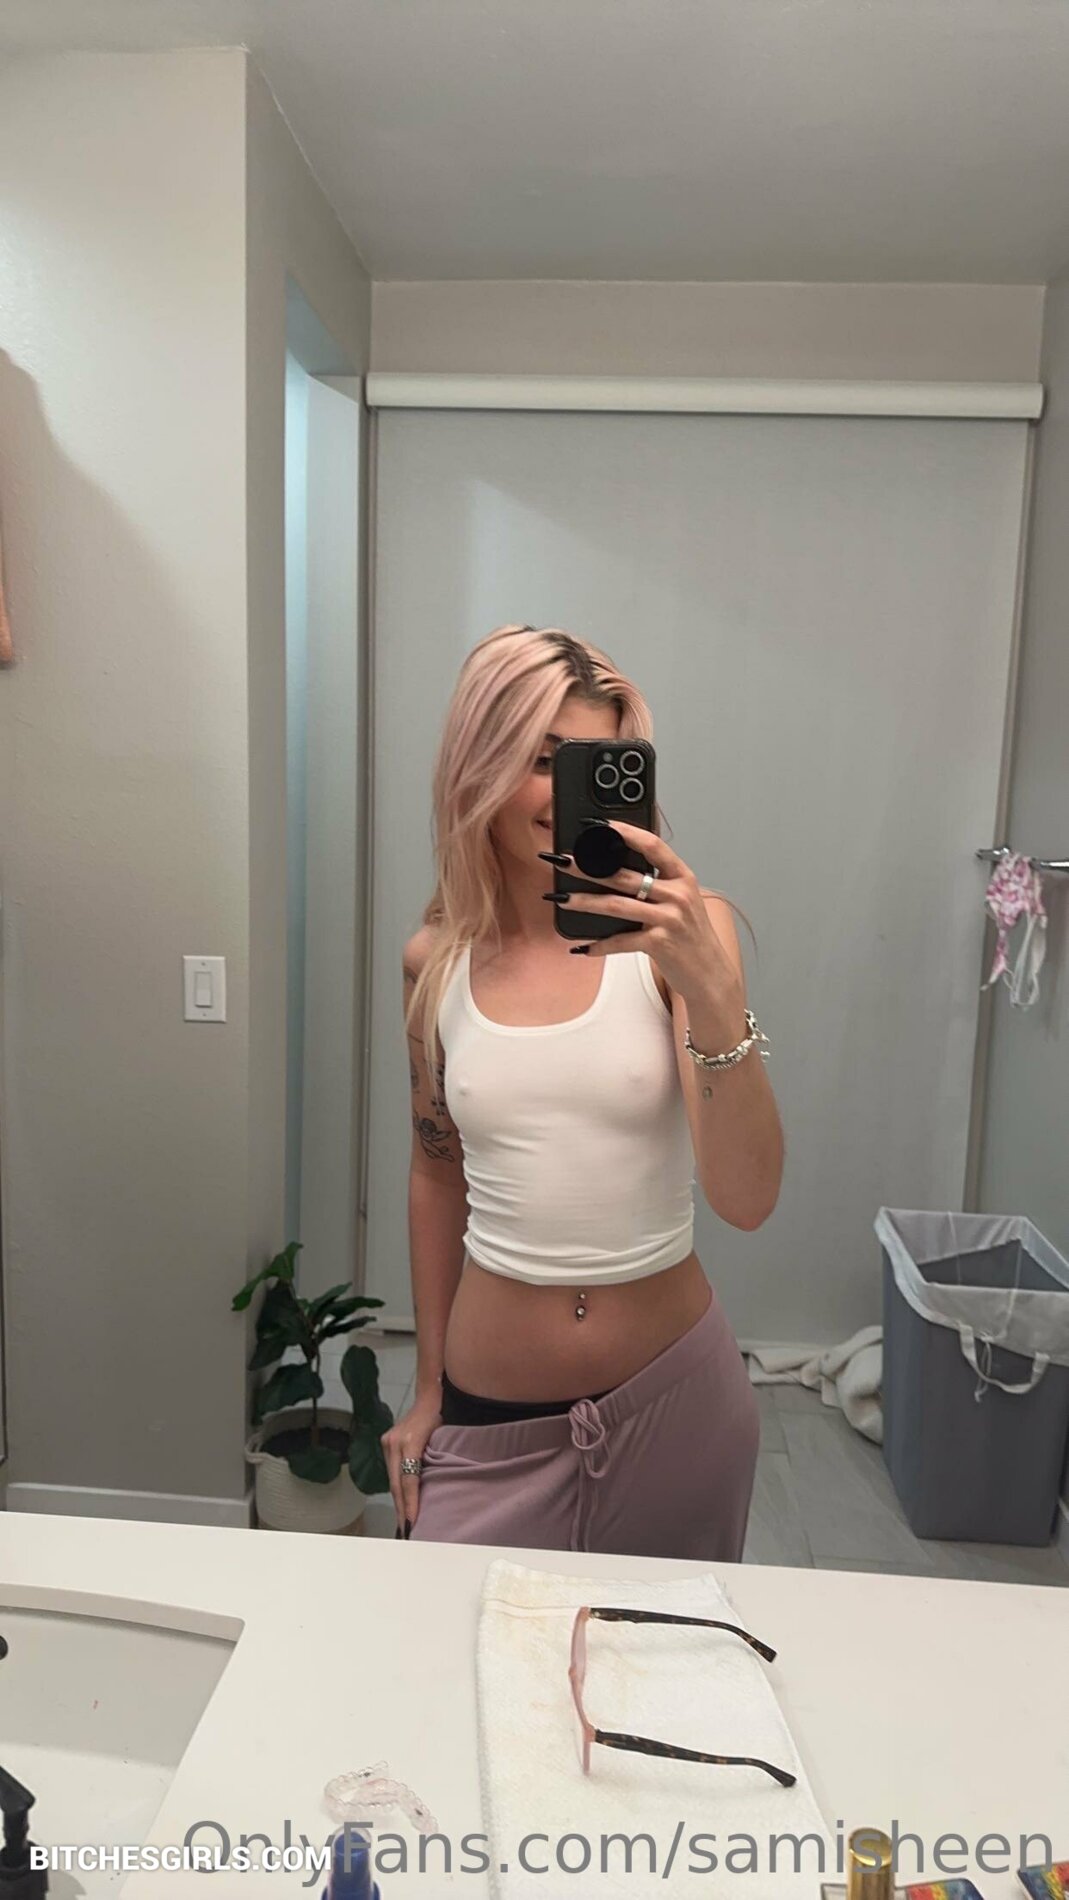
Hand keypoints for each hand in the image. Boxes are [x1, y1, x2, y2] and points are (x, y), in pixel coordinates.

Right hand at [381, 1389, 442, 1535]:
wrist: (429, 1395)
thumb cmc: (441, 1415)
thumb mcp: (443, 1437)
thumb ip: (436, 1460)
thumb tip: (437, 1489)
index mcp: (409, 1441)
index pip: (409, 1478)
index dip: (411, 1501)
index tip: (413, 1520)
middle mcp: (394, 1442)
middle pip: (397, 1482)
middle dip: (401, 1507)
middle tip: (406, 1529)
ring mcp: (388, 1442)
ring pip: (392, 1479)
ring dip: (398, 1500)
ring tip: (403, 1521)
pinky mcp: (387, 1443)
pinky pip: (392, 1471)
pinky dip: (398, 1488)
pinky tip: (401, 1502)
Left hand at [557, 818, 738, 1003]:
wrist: (710, 972)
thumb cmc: (691, 935)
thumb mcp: (682, 901)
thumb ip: (658, 884)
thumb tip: (615, 870)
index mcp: (682, 877)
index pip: (653, 845)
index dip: (625, 832)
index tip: (599, 825)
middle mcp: (677, 895)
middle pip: (625, 876)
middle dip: (588, 868)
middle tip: (564, 862)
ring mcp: (669, 919)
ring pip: (617, 905)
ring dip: (585, 902)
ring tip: (562, 898)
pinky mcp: (660, 944)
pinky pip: (621, 941)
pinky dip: (600, 944)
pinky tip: (583, 946)